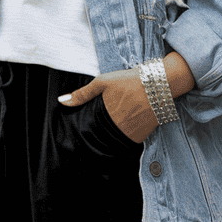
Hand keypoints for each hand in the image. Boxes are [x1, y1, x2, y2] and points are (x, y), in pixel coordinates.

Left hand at [57, 52, 195, 142]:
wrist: (160, 83)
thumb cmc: (131, 80)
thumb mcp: (103, 82)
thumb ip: (82, 93)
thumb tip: (61, 101)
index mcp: (105, 115)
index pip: (90, 130)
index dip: (88, 130)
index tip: (87, 130)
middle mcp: (116, 127)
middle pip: (102, 136)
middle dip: (101, 132)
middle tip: (108, 124)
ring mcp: (130, 133)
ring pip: (114, 140)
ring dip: (113, 135)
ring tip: (120, 122)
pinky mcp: (142, 136)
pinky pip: (129, 142)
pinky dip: (126, 136)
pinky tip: (128, 125)